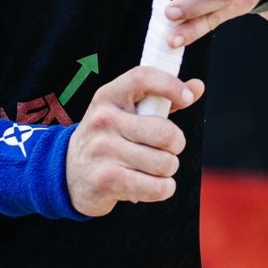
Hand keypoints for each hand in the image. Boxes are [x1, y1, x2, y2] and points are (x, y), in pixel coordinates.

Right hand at [64, 64, 204, 217]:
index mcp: (108, 96)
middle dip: (177, 145)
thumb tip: (197, 86)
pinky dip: (164, 189)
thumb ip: (161, 99)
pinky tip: (153, 185)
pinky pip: (156, 187)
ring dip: (168, 170)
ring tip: (156, 168)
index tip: (188, 97)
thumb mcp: (126, 112)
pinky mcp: (107, 180)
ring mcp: (103, 150)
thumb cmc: (109, 137)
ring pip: (164, 163)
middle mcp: (103, 120)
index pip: (142, 78)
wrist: (69, 172)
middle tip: (169, 149)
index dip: (171, 85)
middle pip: (165, 132)